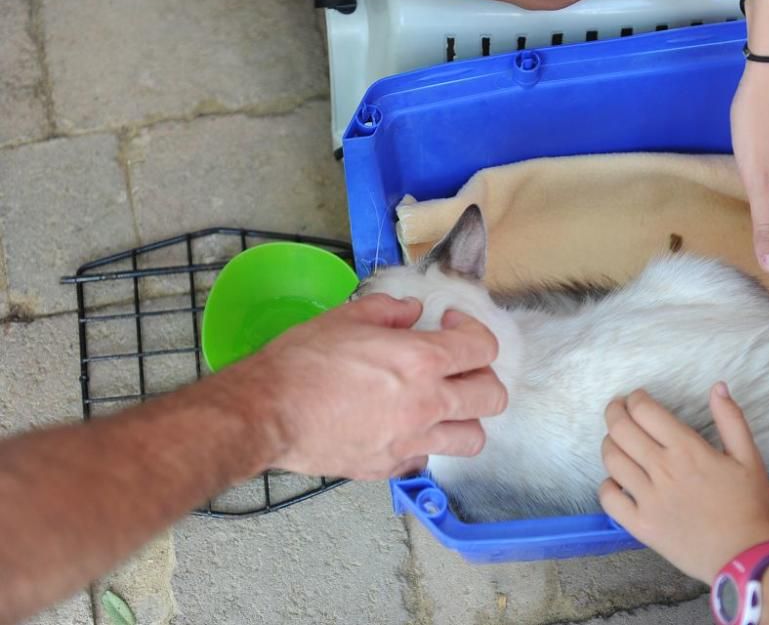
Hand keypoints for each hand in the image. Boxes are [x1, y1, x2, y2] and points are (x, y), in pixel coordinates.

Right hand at [249, 294, 507, 479]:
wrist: (267, 414)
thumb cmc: (302, 362)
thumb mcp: (344, 318)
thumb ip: (388, 310)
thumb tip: (412, 311)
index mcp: (421, 361)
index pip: (483, 348)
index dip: (473, 330)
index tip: (451, 324)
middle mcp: (428, 404)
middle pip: (493, 397)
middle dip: (482, 375)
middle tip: (458, 367)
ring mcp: (412, 441)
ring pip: (473, 438)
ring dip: (466, 418)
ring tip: (446, 405)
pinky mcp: (391, 466)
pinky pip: (428, 458)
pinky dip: (427, 444)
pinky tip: (408, 428)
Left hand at [598, 385, 768, 583]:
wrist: (746, 558)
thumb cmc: (750, 507)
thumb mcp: (750, 458)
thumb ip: (732, 420)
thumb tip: (717, 387)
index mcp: (686, 449)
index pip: (645, 411)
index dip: (635, 399)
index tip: (636, 398)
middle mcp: (662, 469)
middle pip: (621, 430)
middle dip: (614, 412)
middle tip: (617, 409)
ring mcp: (647, 498)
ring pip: (612, 460)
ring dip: (609, 443)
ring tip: (615, 440)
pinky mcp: (640, 525)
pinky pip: (609, 499)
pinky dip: (606, 485)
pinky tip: (615, 481)